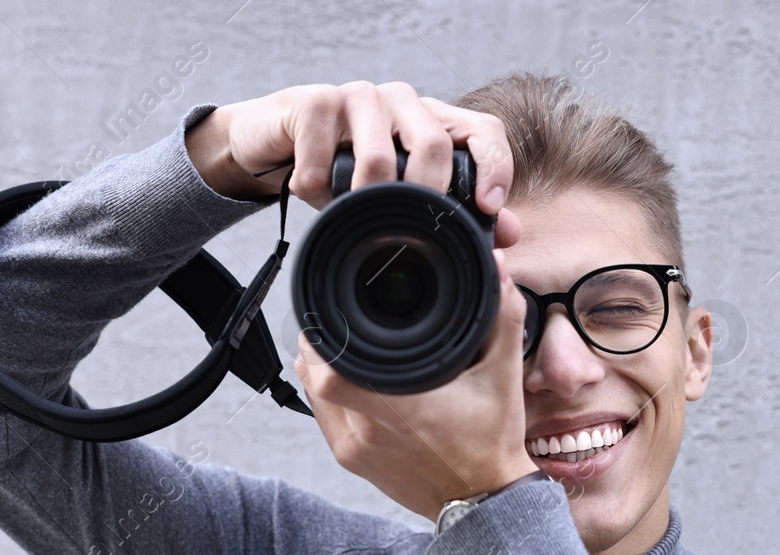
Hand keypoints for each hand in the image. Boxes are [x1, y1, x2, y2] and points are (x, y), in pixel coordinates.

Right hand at [185, 80, 521, 247]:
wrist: (272, 143)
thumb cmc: (341, 170)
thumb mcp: (397, 197)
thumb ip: (452, 212)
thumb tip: (506, 232)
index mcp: (432, 121)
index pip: (483, 131)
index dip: (494, 167)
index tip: (488, 207)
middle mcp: (401, 102)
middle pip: (432, 144)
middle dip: (423, 197)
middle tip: (405, 229)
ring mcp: (359, 97)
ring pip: (378, 156)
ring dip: (361, 199)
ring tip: (346, 210)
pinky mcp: (314, 100)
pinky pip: (324, 154)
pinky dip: (315, 186)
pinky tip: (309, 188)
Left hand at [292, 246, 539, 521]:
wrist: (485, 500)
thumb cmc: (492, 443)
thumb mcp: (504, 375)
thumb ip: (501, 318)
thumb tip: (496, 270)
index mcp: (401, 407)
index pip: (331, 367)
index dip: (325, 333)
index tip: (337, 311)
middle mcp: (368, 430)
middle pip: (314, 372)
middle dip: (322, 340)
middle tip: (341, 319)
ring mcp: (354, 449)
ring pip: (313, 392)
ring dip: (322, 365)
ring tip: (342, 343)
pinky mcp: (351, 461)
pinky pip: (322, 415)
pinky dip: (327, 392)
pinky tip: (345, 377)